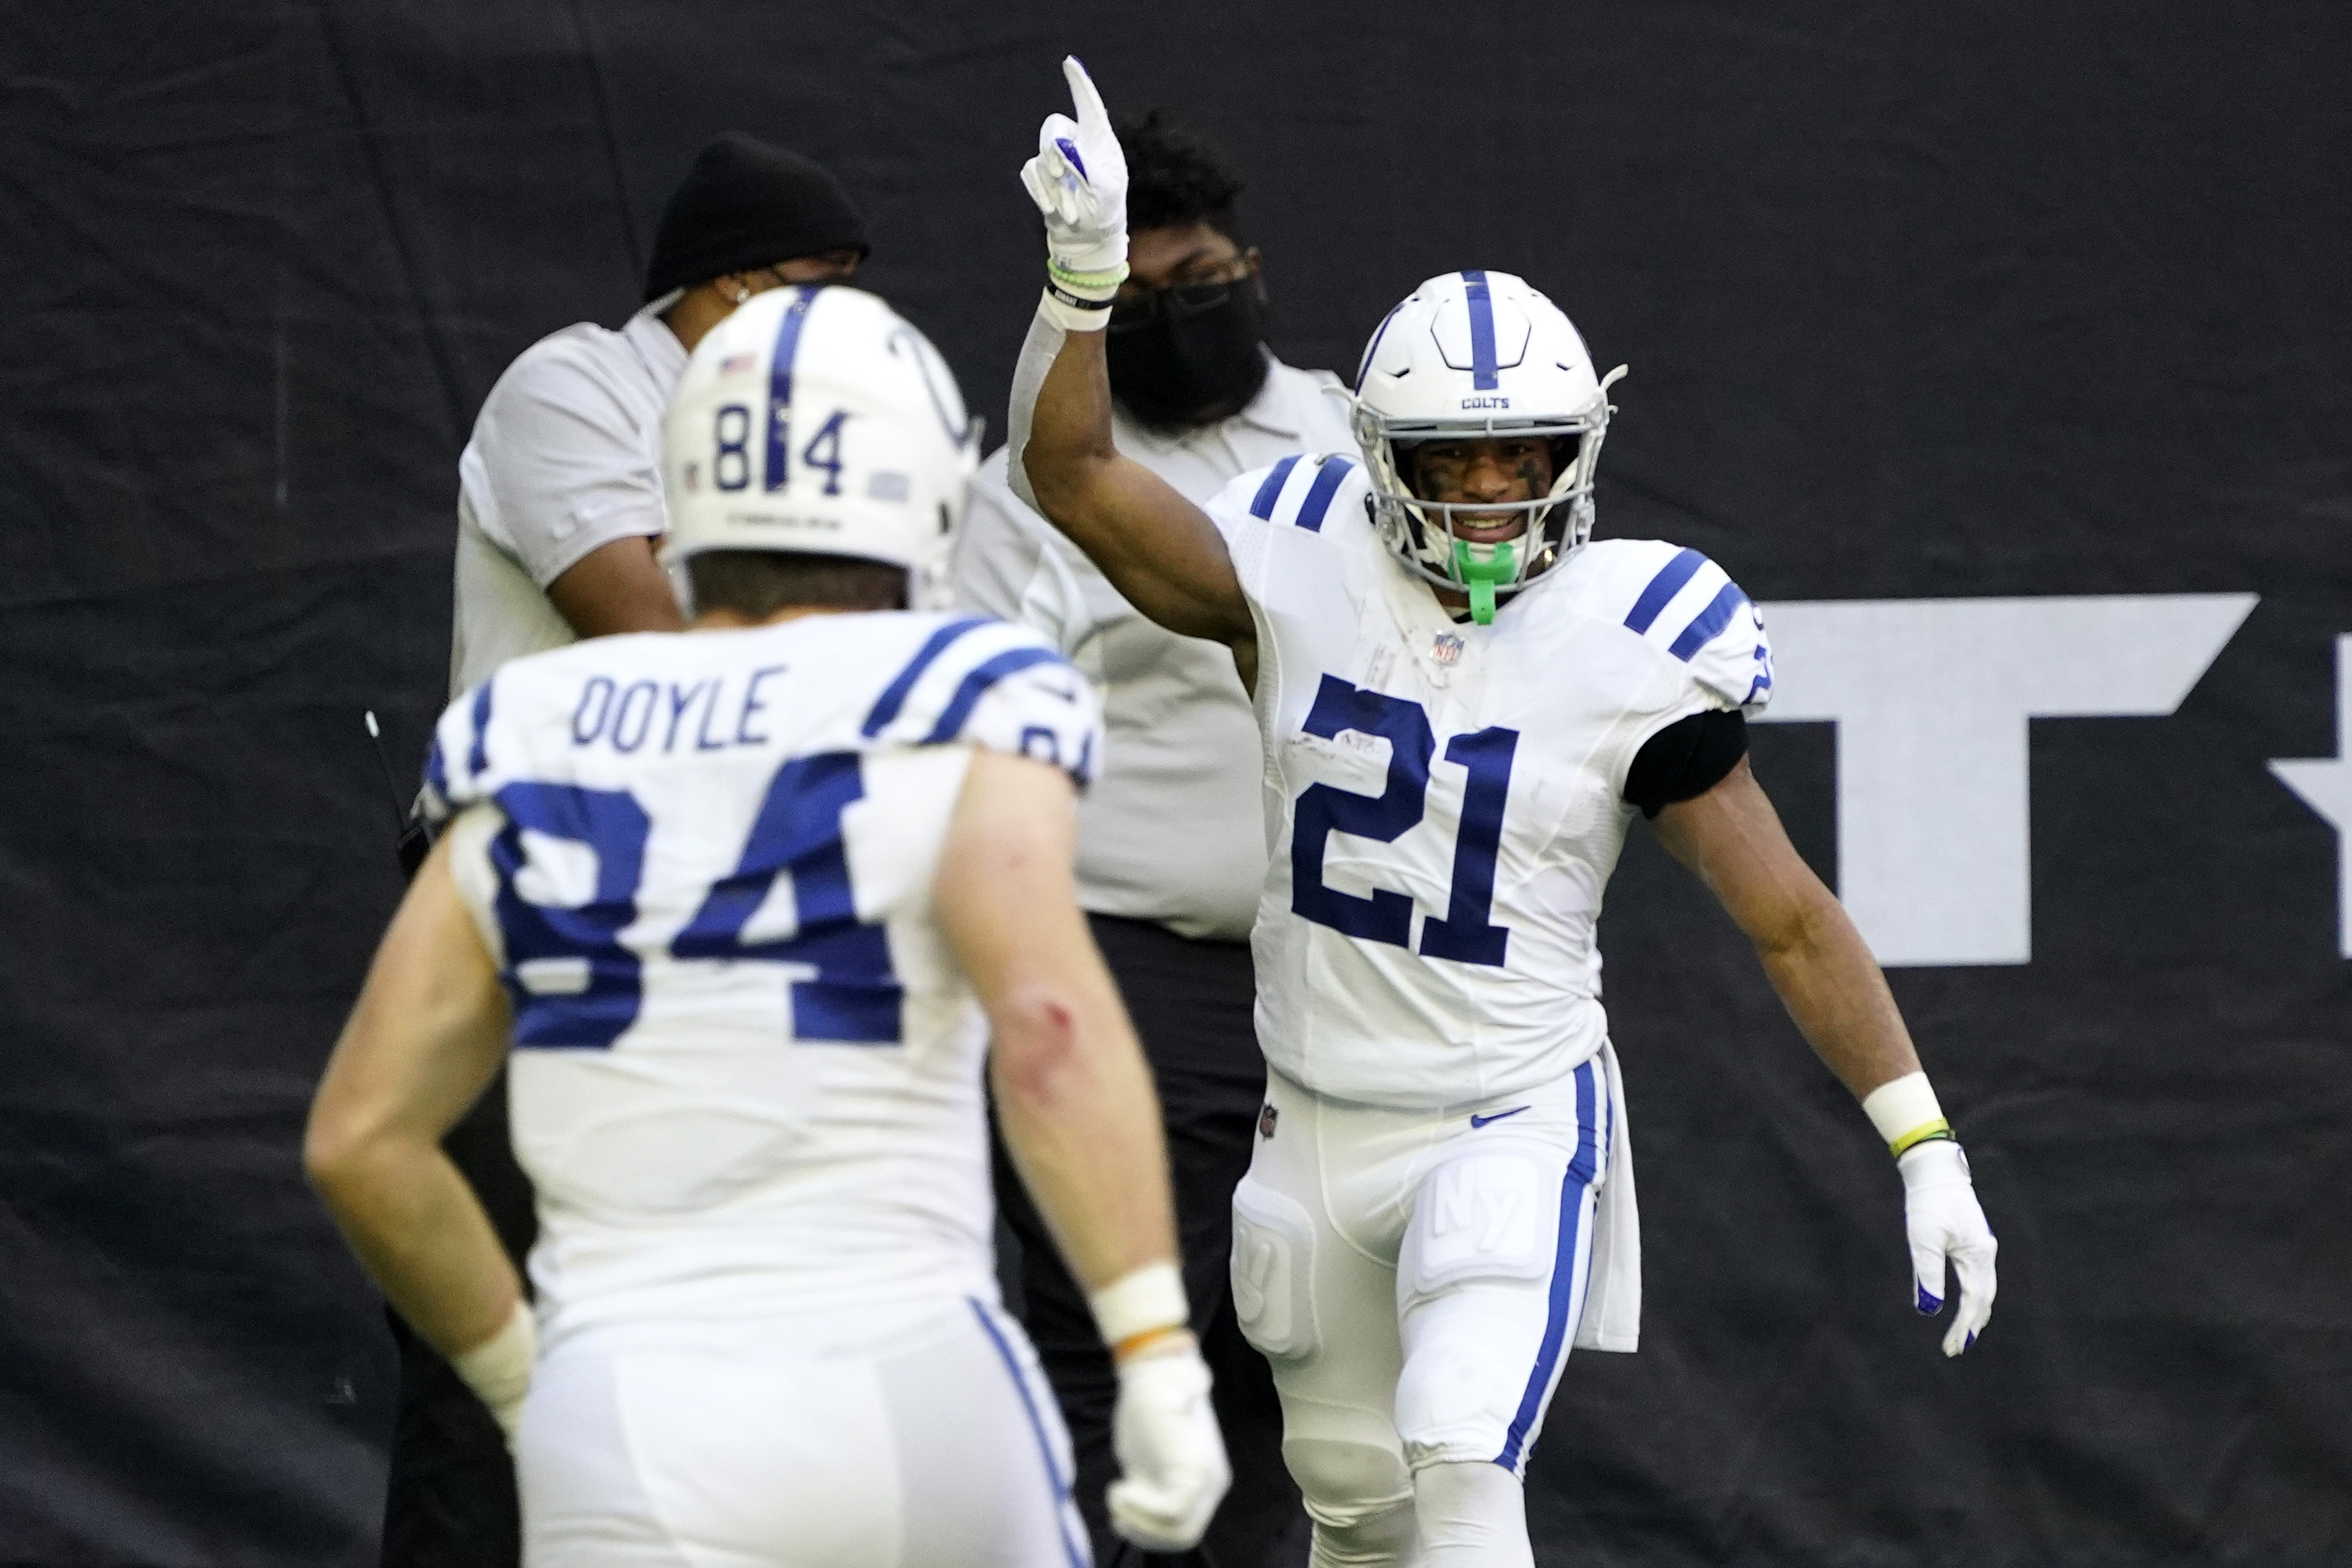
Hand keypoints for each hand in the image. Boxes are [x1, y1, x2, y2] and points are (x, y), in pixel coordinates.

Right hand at [1018, 56, 1128, 280]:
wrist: (1088, 240)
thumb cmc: (1105, 214)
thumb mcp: (1103, 192)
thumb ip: (1085, 166)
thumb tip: (1061, 144)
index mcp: (1100, 141)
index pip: (1089, 105)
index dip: (1079, 83)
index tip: (1069, 63)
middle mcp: (1077, 143)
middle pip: (1053, 128)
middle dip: (1054, 153)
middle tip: (1063, 177)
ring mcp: (1057, 158)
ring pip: (1040, 156)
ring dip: (1054, 186)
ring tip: (1071, 209)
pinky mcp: (1041, 174)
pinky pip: (1030, 172)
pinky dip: (1041, 193)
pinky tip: (1055, 209)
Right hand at [1107, 1338, 1229, 1550]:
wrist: (1154, 1368)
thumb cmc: (1146, 1406)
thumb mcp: (1149, 1455)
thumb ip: (1151, 1483)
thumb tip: (1136, 1512)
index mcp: (1204, 1480)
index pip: (1184, 1529)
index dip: (1150, 1533)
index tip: (1122, 1518)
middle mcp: (1212, 1483)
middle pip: (1185, 1537)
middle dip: (1145, 1535)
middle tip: (1118, 1515)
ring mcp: (1206, 1478)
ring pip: (1180, 1532)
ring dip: (1141, 1525)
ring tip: (1117, 1497)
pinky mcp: (1194, 1469)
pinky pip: (1171, 1513)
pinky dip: (1140, 1509)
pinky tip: (1118, 1488)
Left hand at [1899, 1141, 1996, 1355]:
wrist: (1936, 1170)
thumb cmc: (1929, 1203)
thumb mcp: (1923, 1240)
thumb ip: (1927, 1274)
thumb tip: (1928, 1309)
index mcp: (1978, 1256)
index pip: (1973, 1302)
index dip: (1963, 1328)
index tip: (1952, 1348)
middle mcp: (1985, 1254)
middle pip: (1983, 1299)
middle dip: (1971, 1326)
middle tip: (1956, 1348)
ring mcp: (1981, 1247)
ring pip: (1983, 1289)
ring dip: (1973, 1313)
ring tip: (1963, 1335)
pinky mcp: (1973, 1241)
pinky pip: (1977, 1277)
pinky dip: (1973, 1296)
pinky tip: (1965, 1304)